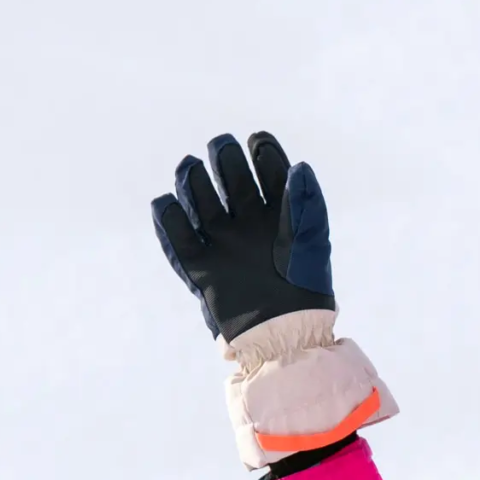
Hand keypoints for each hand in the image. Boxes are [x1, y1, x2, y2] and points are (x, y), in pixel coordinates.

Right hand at [151, 132, 336, 340]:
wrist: (285, 336)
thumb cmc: (305, 289)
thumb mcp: (311, 242)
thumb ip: (306, 203)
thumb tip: (298, 166)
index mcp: (278, 213)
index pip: (268, 170)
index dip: (262, 153)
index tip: (259, 144)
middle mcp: (248, 223)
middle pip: (230, 179)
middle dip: (223, 159)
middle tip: (221, 149)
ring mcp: (223, 243)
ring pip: (201, 200)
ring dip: (191, 180)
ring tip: (190, 168)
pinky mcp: (201, 267)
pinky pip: (178, 236)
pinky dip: (168, 217)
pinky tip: (167, 204)